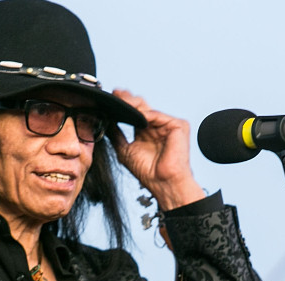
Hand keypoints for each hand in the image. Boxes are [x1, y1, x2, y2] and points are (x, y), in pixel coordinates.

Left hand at [108, 90, 204, 210]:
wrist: (163, 183)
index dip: (123, 105)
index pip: (134, 114)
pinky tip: (136, 115)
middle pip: (141, 107)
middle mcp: (157, 126)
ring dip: (133, 105)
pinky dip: (146, 114)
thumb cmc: (148, 172)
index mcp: (146, 132)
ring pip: (148, 109)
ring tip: (121, 103)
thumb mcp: (125, 150)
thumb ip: (116, 135)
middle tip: (115, 94)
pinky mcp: (178, 125)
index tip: (111, 98)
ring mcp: (168, 125)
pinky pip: (158, 115)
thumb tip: (105, 122)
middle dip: (127, 100)